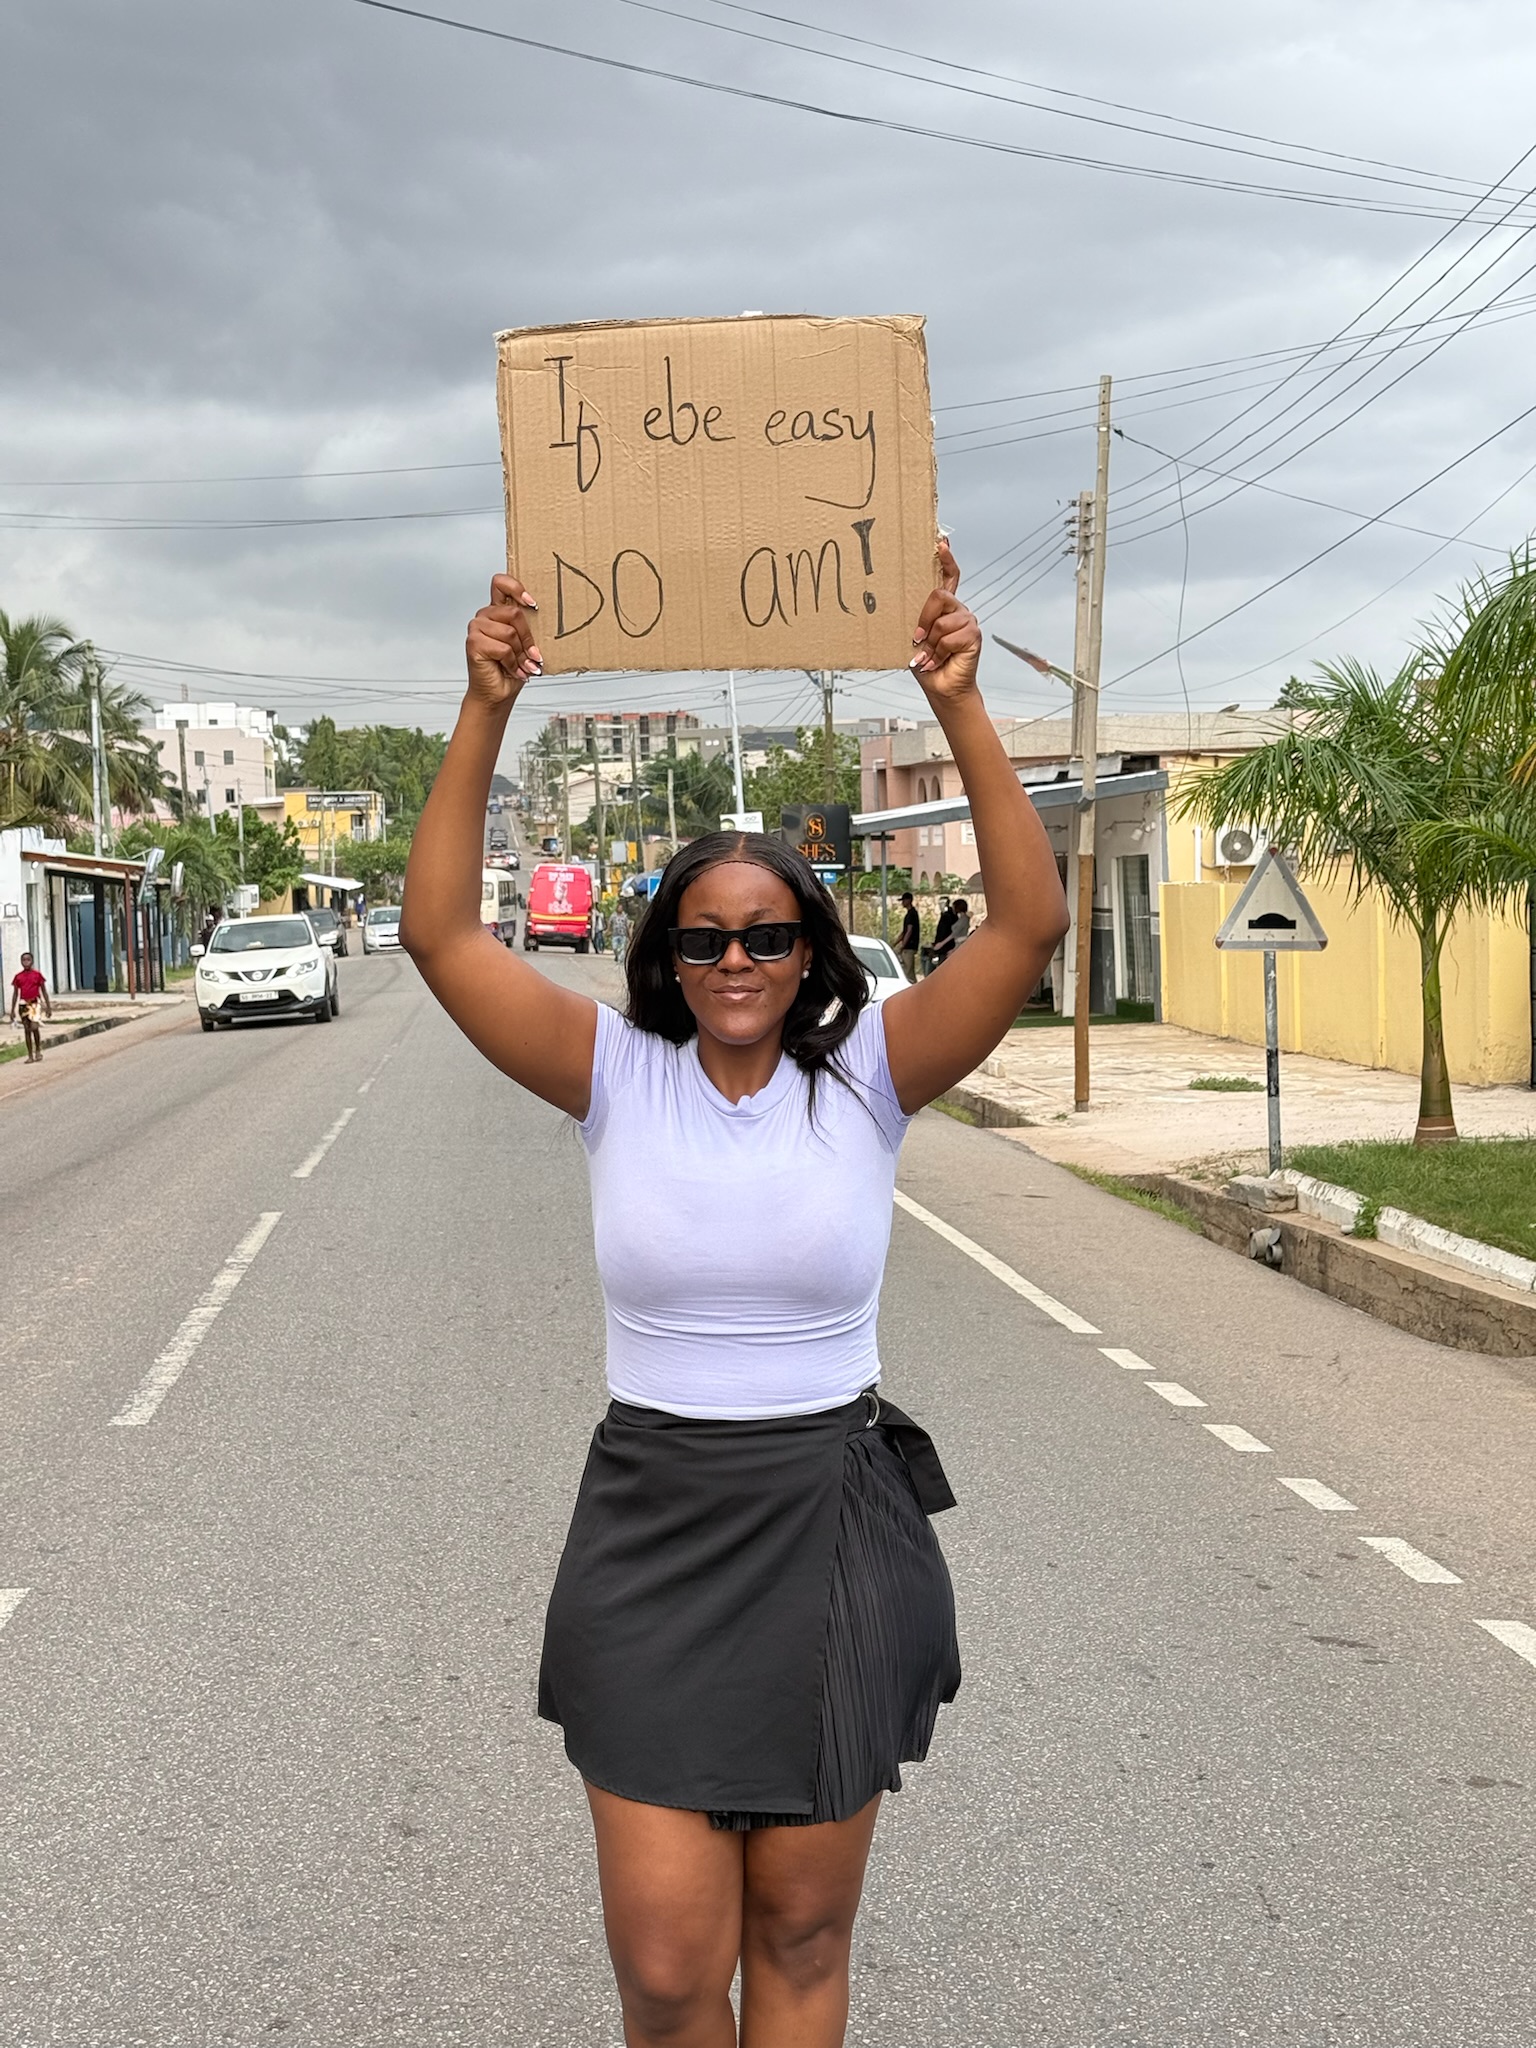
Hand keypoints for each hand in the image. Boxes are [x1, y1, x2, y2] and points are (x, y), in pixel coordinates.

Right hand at [466, 572, 542, 708]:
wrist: (497, 694)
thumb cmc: (512, 670)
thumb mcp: (525, 644)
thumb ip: (527, 627)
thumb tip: (540, 614)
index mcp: (497, 612)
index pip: (500, 583)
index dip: (516, 588)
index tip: (532, 604)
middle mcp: (485, 617)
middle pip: (513, 613)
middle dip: (527, 639)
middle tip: (532, 656)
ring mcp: (476, 628)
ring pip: (510, 633)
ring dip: (520, 654)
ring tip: (521, 666)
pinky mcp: (473, 643)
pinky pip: (503, 648)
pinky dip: (512, 663)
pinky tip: (511, 669)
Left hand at [909, 540, 979, 702]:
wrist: (942, 688)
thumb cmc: (928, 663)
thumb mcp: (917, 638)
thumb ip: (917, 620)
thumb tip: (910, 617)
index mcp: (944, 608)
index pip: (949, 577)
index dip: (946, 559)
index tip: (940, 543)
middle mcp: (958, 611)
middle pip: (938, 596)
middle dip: (924, 620)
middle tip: (917, 639)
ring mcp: (967, 621)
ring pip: (941, 622)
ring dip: (931, 644)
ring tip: (931, 656)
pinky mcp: (973, 635)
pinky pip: (949, 637)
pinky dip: (940, 652)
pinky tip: (940, 660)